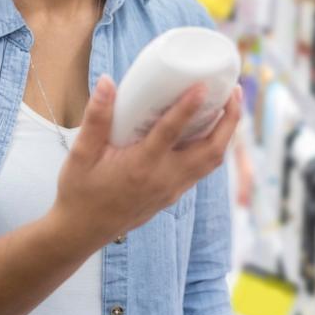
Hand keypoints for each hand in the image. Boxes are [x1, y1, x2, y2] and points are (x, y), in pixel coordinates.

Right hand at [51, 75, 242, 245]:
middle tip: (234, 91)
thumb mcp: (81, 154)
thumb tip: (108, 82)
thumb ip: (96, 118)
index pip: (172, 133)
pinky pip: (203, 169)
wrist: (83, 232)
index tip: (203, 85)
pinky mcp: (174, 194)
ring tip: (230, 105)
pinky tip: (211, 130)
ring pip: (212, 162)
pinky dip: (214, 147)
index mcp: (141, 167)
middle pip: (211, 150)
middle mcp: (164, 179)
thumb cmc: (80, 192)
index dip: (189, 107)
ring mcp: (173, 189)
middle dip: (228, 120)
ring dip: (226, 134)